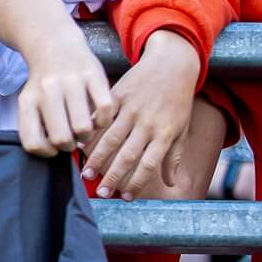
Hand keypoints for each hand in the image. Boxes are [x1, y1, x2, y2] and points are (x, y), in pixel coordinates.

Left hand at [14, 25, 114, 155]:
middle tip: (73, 138)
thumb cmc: (44, 83)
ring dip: (87, 136)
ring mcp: (71, 81)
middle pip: (61, 139)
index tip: (53, 146)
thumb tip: (54, 152)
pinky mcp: (93, 74)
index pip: (33, 143)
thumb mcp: (32, 101)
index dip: (47, 152)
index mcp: (29, 101)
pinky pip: (104, 110)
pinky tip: (98, 117)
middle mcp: (48, 91)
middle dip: (70, 146)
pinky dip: (104, 120)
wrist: (54, 43)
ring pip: (83, 128)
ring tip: (86, 129)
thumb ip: (37, 126)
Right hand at [81, 28, 199, 197]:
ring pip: (111, 138)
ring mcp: (131, 109)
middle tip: (101, 193)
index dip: (136, 182)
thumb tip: (170, 183)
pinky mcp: (118, 95)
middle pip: (127, 155)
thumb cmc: (178, 100)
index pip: (149, 164)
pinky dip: (91, 131)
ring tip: (87, 173)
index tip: (125, 197)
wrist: (171, 64)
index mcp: (164, 133)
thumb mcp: (181, 128)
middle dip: (113, 176)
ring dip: (98, 158)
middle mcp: (147, 123)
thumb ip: (173, 156)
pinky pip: (102, 117)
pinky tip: (80, 144)